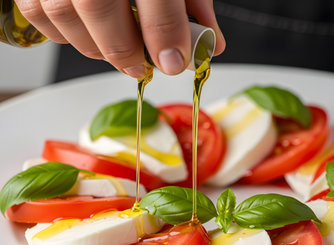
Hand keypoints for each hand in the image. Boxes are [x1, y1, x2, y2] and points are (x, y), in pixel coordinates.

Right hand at [15, 0, 225, 76]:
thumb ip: (192, 0)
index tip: (174, 62)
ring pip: (64, 15)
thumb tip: (210, 42)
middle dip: (124, 50)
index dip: (164, 33)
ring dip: (96, 47)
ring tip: (119, 54)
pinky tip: (89, 35)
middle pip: (97, 7)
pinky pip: (39, 13)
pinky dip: (65, 34)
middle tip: (142, 68)